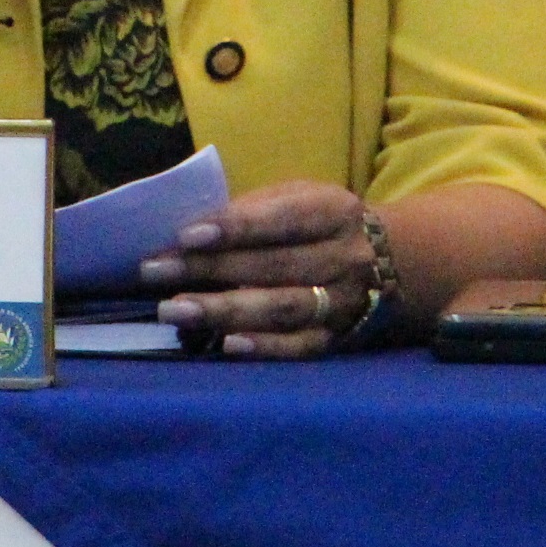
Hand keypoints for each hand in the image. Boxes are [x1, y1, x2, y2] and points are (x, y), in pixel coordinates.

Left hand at [140, 181, 378, 359]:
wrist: (389, 262)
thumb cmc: (320, 224)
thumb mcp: (299, 198)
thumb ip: (254, 210)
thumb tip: (189, 232)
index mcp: (335, 211)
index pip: (284, 218)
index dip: (237, 227)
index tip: (187, 234)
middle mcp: (345, 258)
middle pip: (274, 265)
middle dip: (210, 269)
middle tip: (155, 271)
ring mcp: (342, 303)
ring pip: (283, 308)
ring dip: (225, 310)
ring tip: (174, 310)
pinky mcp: (336, 339)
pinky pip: (299, 347)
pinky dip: (263, 347)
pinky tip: (225, 346)